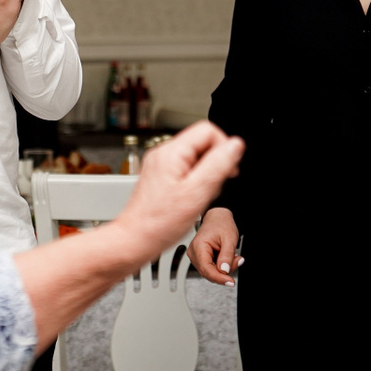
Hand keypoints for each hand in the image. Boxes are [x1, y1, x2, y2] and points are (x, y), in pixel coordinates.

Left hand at [115, 122, 245, 262]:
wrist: (136, 239)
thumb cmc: (159, 222)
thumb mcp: (197, 193)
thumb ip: (218, 165)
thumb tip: (235, 145)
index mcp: (171, 153)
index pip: (208, 130)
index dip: (224, 148)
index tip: (228, 169)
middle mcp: (163, 154)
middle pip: (202, 142)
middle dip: (215, 163)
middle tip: (214, 186)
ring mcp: (160, 165)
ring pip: (195, 156)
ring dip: (206, 174)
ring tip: (200, 195)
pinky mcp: (160, 176)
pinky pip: (186, 169)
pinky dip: (195, 181)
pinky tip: (192, 199)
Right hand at [188, 206, 243, 285]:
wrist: (218, 217)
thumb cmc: (221, 224)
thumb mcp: (229, 239)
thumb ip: (227, 256)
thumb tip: (224, 271)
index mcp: (198, 246)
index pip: (206, 269)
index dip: (219, 278)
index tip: (231, 282)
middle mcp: (193, 252)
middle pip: (209, 273)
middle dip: (225, 271)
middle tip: (238, 260)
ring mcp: (196, 256)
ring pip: (210, 272)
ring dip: (224, 269)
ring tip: (234, 257)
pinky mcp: (200, 258)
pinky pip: (211, 268)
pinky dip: (221, 266)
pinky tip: (227, 258)